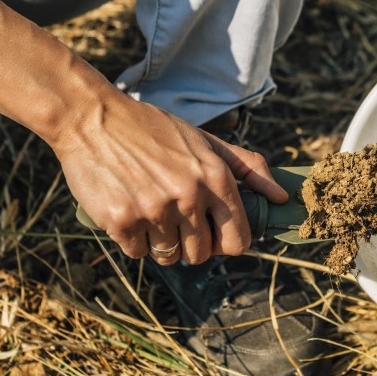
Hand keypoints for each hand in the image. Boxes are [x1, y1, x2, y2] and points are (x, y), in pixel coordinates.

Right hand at [52, 90, 287, 264]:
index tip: (214, 232)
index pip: (239, 240)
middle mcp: (189, 195)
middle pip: (203, 255)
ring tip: (152, 210)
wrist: (95, 118)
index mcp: (215, 176)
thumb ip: (248, 168)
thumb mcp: (206, 141)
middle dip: (192, 243)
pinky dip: (135, 239)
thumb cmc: (154, 129)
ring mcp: (154, 210)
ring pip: (169, 256)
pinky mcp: (121, 221)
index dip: (227, 241)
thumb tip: (281, 197)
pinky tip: (130, 209)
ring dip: (162, 242)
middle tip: (176, 217)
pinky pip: (138, 253)